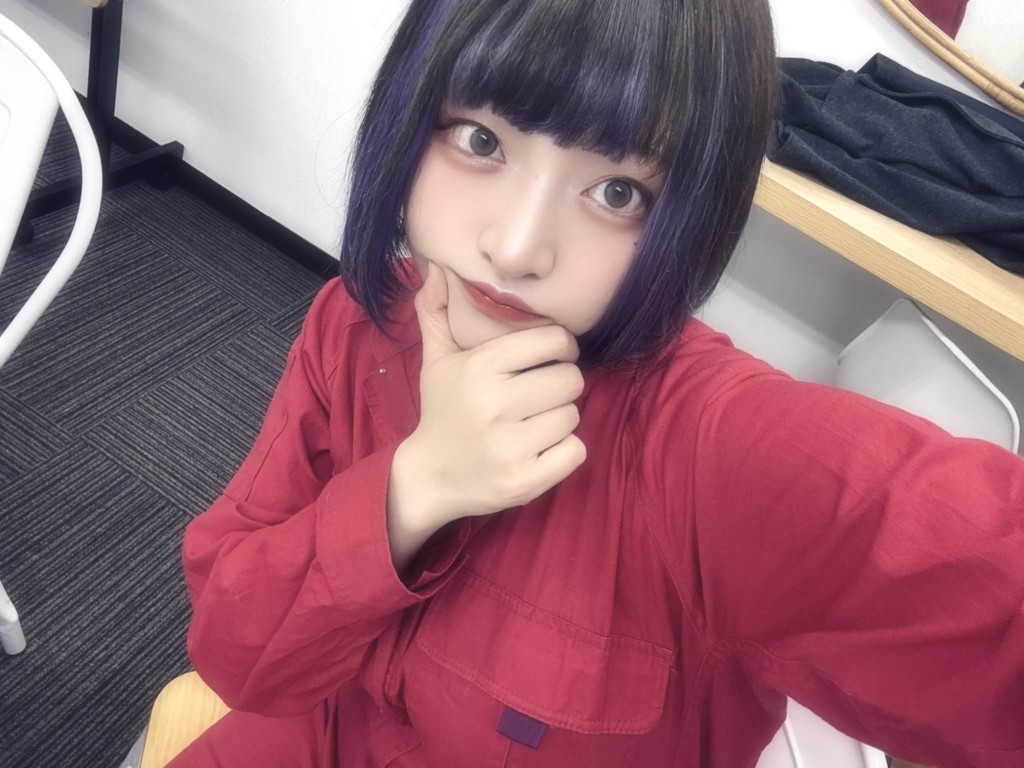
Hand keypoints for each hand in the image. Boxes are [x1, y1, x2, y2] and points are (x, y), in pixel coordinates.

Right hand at [387, 262, 585, 561]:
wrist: (428, 478)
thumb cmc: (442, 412)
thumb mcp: (436, 360)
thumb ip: (437, 312)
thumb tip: (438, 268)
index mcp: (481, 367)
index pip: (554, 341)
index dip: (561, 348)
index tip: (550, 359)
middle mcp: (496, 404)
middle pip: (571, 379)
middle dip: (561, 386)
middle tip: (541, 395)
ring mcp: (511, 445)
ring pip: (573, 415)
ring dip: (561, 419)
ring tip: (535, 423)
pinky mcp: (524, 480)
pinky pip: (575, 451)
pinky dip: (565, 451)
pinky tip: (541, 450)